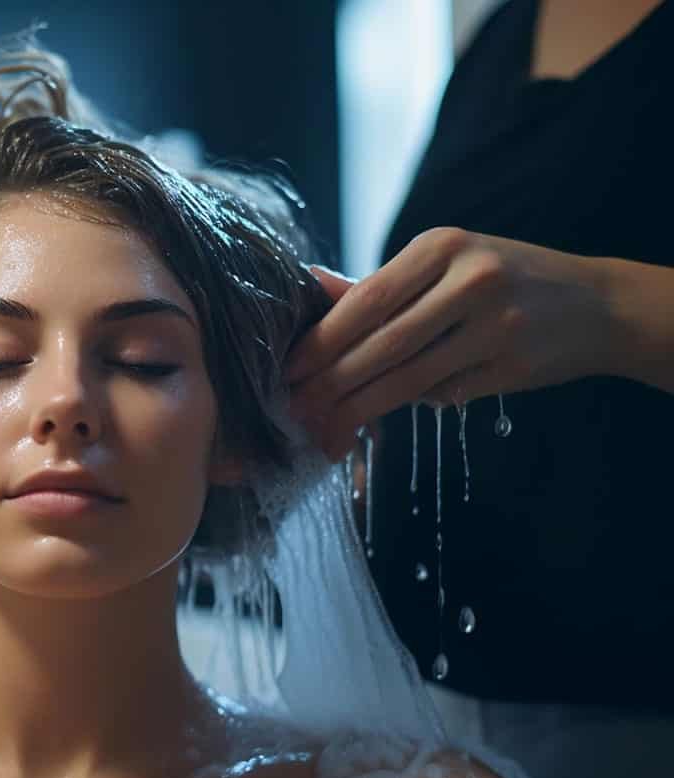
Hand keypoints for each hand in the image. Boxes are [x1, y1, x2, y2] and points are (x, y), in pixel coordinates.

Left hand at [284, 227, 623, 460]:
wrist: (595, 304)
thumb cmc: (500, 279)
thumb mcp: (445, 263)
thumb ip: (383, 284)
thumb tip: (313, 287)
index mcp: (442, 245)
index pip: (366, 300)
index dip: (322, 340)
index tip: (288, 369)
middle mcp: (471, 279)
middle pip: (383, 343)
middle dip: (332, 383)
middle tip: (296, 410)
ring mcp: (496, 325)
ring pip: (410, 377)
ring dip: (360, 408)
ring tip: (325, 427)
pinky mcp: (512, 365)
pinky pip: (444, 394)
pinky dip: (410, 406)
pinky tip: (380, 418)